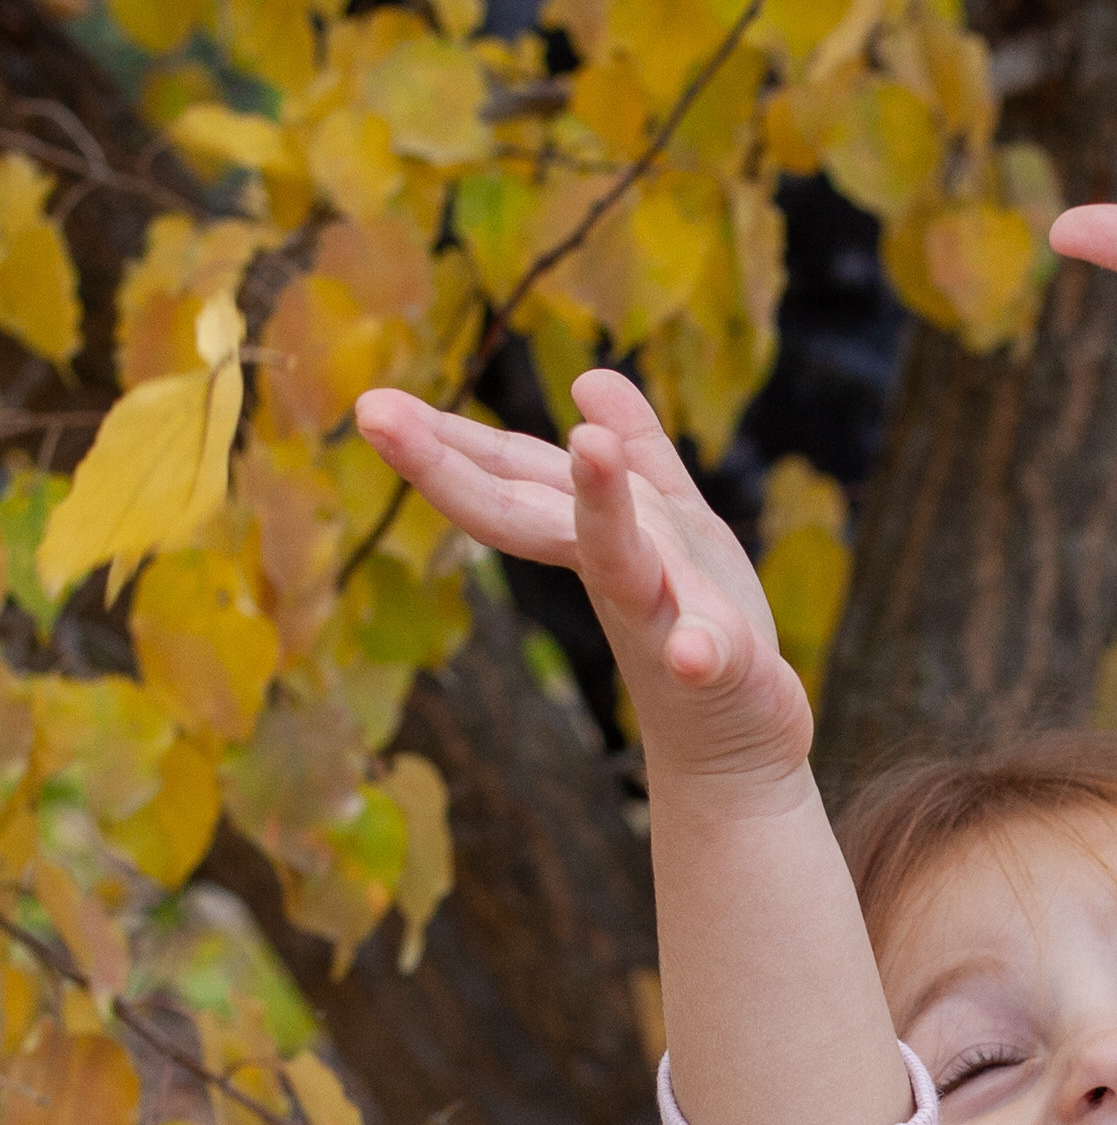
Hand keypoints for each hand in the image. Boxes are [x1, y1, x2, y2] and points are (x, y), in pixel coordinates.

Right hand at [354, 367, 812, 794]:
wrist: (739, 747)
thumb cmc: (696, 628)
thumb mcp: (671, 523)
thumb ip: (639, 451)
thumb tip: (587, 377)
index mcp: (595, 533)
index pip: (511, 478)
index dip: (445, 440)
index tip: (369, 406)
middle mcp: (614, 574)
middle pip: (527, 514)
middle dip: (454, 466)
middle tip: (373, 414)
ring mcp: (663, 622)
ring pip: (622, 562)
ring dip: (603, 506)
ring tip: (588, 447)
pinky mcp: (720, 671)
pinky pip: (709, 656)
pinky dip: (700, 652)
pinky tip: (694, 654)